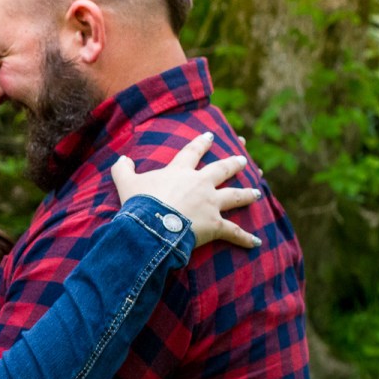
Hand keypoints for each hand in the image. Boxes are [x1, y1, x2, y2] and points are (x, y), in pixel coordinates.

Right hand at [111, 132, 261, 248]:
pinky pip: (233, 232)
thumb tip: (121, 159)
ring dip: (247, 195)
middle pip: (221, 170)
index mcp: (180, 172)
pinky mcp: (215, 225)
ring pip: (234, 196)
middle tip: (243, 159)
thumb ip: (122, 169)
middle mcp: (200, 184)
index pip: (192, 152)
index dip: (201, 143)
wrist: (151, 225)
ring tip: (257, 192)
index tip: (210, 136)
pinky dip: (245, 238)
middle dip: (233, 164)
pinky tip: (256, 242)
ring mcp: (210, 204)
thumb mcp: (125, 182)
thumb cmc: (139, 202)